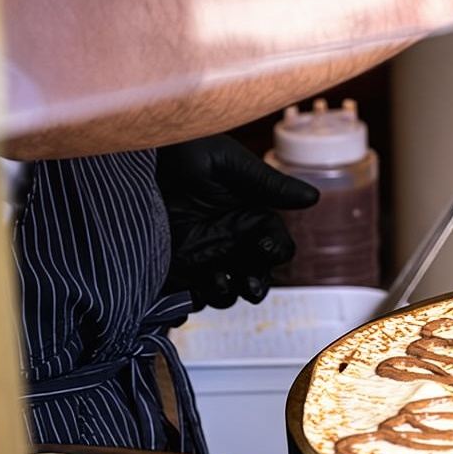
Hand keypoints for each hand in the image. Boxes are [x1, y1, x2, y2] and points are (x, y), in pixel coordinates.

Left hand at [157, 135, 317, 309]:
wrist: (138, 158)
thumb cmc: (187, 149)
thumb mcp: (229, 164)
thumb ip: (269, 185)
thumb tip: (314, 197)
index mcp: (252, 219)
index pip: (276, 248)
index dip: (275, 252)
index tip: (263, 248)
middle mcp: (232, 242)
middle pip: (257, 277)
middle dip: (257, 287)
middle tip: (249, 286)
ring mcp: (203, 257)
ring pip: (226, 292)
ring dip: (225, 295)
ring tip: (213, 283)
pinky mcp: (174, 268)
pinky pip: (187, 296)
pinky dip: (188, 304)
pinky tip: (185, 297)